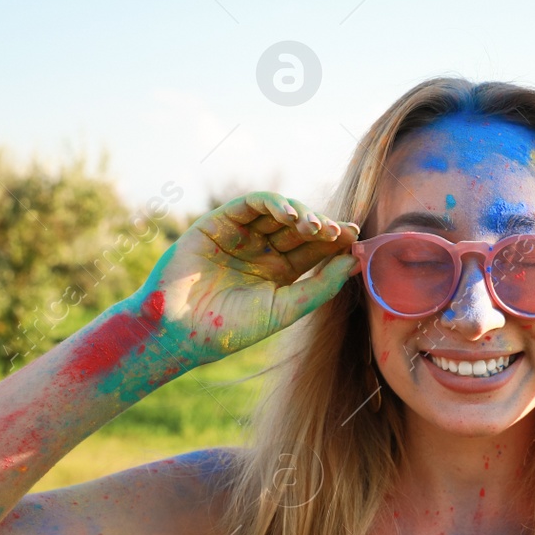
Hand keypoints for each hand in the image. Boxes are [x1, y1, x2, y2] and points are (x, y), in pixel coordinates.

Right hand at [136, 191, 358, 366]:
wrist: (179, 331)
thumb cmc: (230, 328)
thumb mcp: (284, 309)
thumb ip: (320, 287)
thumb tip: (355, 262)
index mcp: (279, 272)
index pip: (314, 250)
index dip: (334, 241)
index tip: (355, 238)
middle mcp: (261, 250)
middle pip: (300, 229)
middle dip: (321, 227)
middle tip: (338, 232)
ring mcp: (240, 235)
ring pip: (278, 213)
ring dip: (300, 213)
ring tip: (315, 226)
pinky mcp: (218, 223)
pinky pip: (250, 204)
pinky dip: (272, 203)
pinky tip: (290, 214)